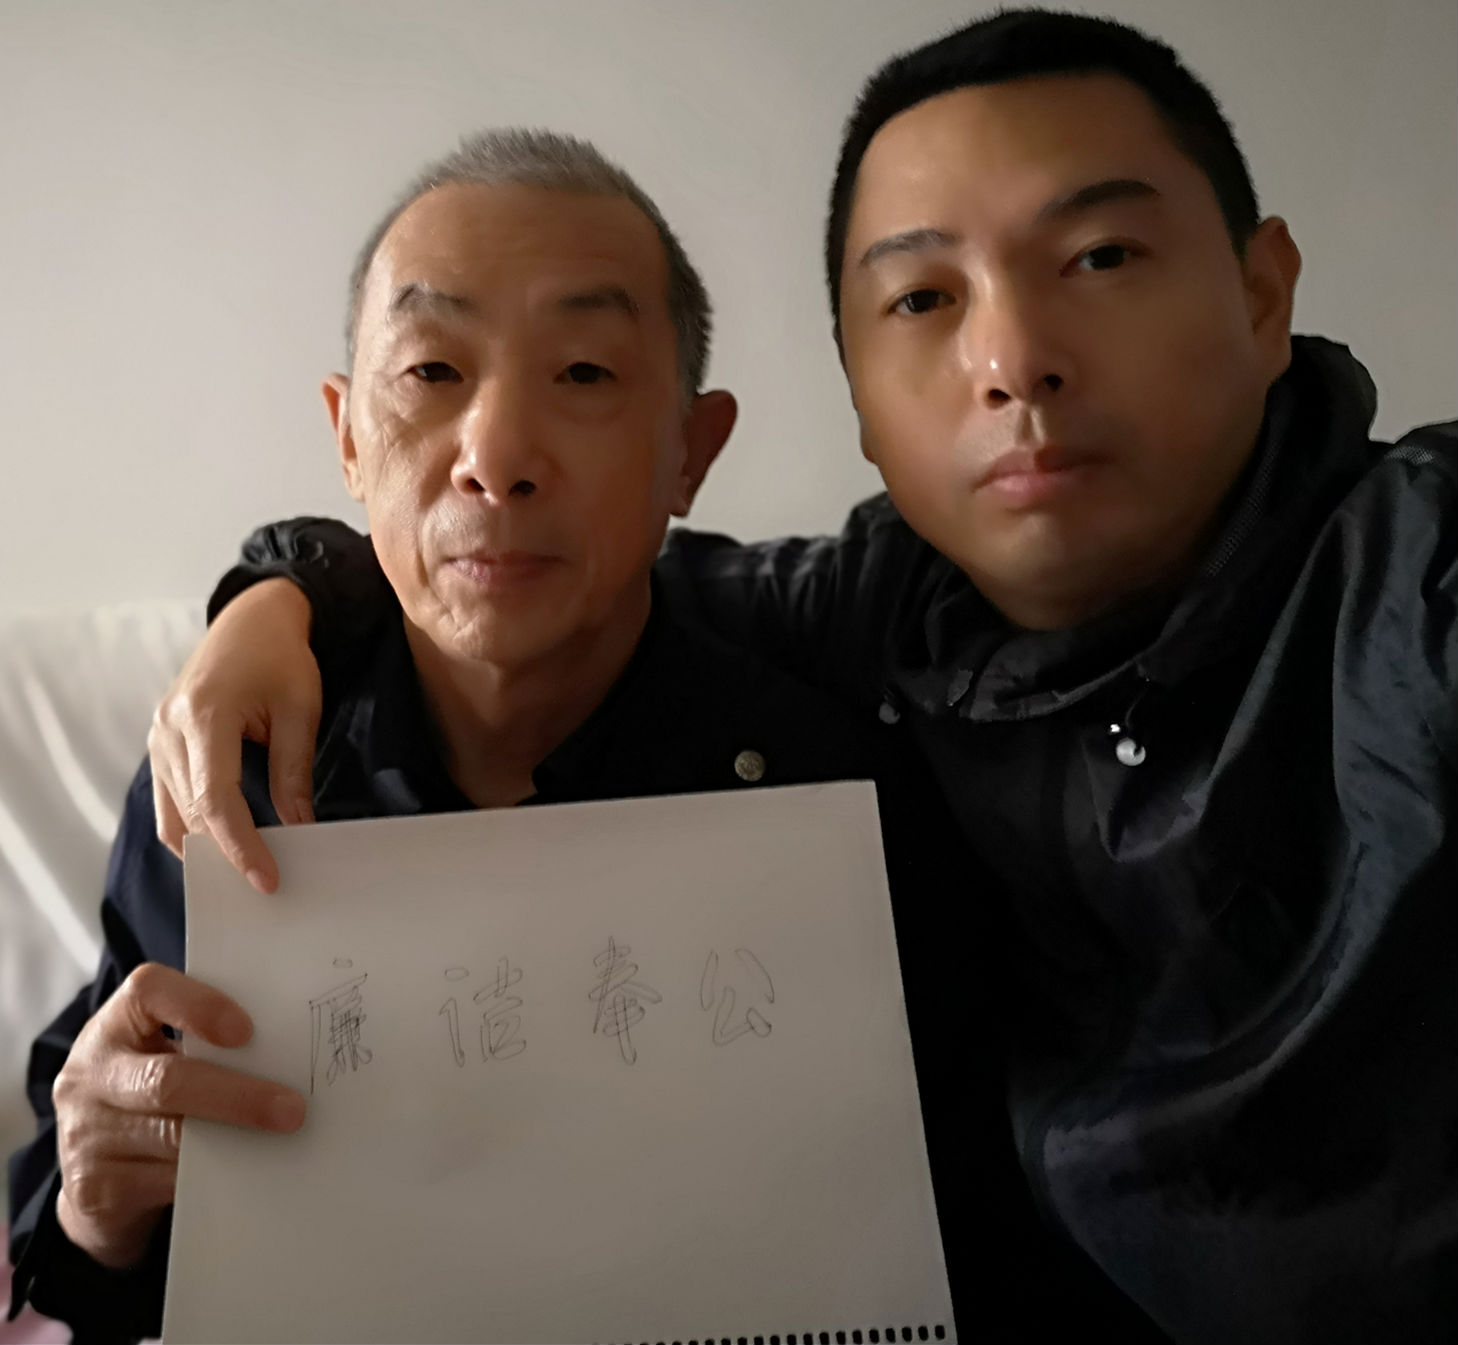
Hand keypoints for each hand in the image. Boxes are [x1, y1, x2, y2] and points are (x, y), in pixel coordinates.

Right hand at [52, 963, 305, 1268]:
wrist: (91, 1166)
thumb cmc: (151, 1086)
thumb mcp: (165, 1051)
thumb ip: (211, 1042)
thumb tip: (294, 1046)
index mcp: (117, 1024)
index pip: (149, 991)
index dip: (199, 1006)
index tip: (247, 1031)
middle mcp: (93, 1074)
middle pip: (165, 1082)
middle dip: (238, 1096)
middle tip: (292, 1109)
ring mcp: (88, 1135)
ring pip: (169, 1139)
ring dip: (233, 1140)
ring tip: (282, 1140)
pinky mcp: (96, 1189)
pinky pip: (164, 1183)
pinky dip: (212, 1176)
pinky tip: (248, 1170)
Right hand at [149, 579, 321, 892]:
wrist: (252, 618)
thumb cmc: (281, 657)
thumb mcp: (300, 711)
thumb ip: (294, 772)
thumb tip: (299, 829)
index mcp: (204, 716)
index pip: (217, 801)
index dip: (240, 847)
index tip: (266, 880)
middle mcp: (169, 728)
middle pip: (191, 813)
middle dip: (225, 854)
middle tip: (264, 886)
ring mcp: (158, 736)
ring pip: (173, 813)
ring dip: (206, 846)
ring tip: (246, 872)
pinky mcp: (161, 742)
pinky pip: (169, 799)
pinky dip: (194, 825)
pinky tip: (225, 842)